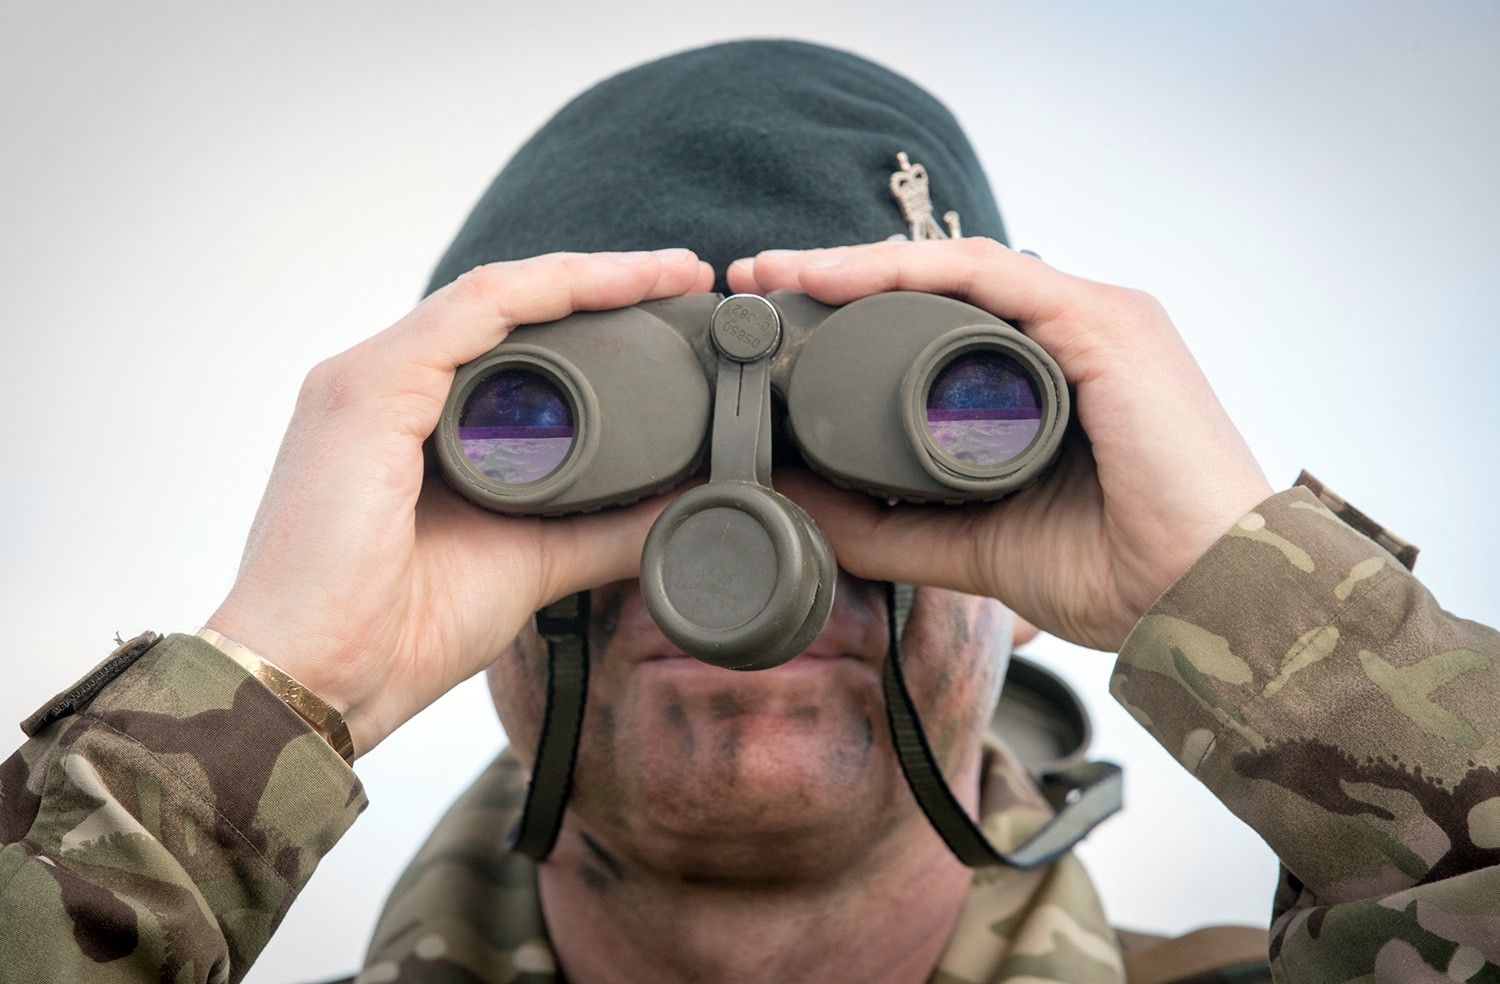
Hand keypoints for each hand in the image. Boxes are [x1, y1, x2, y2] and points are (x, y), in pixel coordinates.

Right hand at [209, 249, 713, 754]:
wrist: (317, 686)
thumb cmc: (398, 633)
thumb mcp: (534, 562)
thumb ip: (604, 530)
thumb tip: (685, 508)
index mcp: (413, 420)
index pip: (511, 340)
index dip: (593, 314)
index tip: (670, 304)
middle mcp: (386, 386)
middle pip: (507, 309)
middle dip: (602, 281)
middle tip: (682, 275)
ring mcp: (368, 381)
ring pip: (494, 297)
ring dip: (585, 275)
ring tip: (661, 272)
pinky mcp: (366, 391)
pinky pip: (470, 314)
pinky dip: (544, 291)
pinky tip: (607, 284)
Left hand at [728, 239, 1270, 651]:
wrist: (1206, 604)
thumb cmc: (1118, 569)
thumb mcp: (972, 543)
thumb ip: (889, 526)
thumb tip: (795, 502)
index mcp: (1046, 376)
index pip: (935, 322)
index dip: (850, 315)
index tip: (772, 326)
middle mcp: (1069, 334)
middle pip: (937, 285)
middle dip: (839, 277)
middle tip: (755, 283)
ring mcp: (1091, 320)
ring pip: (956, 269)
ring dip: (860, 264)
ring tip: (782, 272)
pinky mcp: (1107, 325)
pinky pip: (993, 276)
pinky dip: (913, 271)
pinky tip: (845, 277)